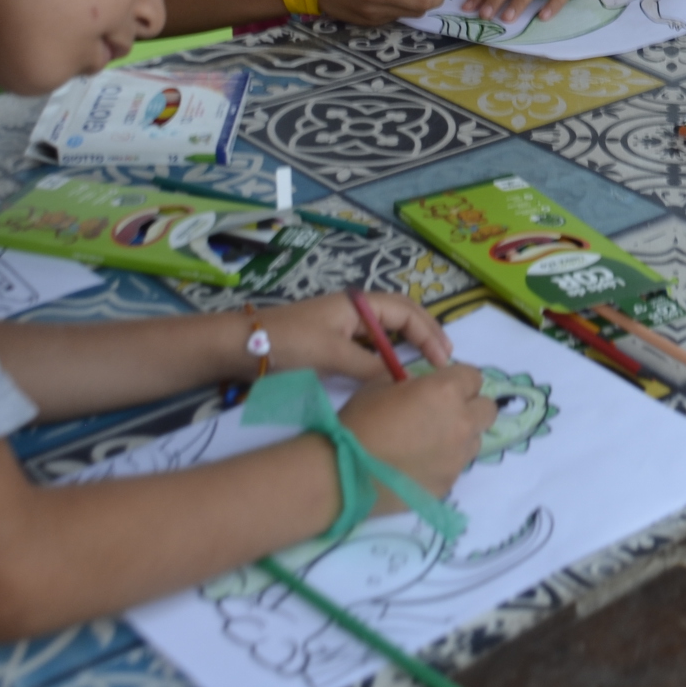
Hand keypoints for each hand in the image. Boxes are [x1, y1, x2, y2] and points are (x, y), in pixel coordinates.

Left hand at [256, 291, 455, 379]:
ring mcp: (342, 326)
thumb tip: (404, 381)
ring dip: (409, 345)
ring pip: (387, 332)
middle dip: (426, 334)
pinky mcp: (332, 343)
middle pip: (401, 317)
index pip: (406, 312)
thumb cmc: (288, 343)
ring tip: (428, 364)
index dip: (428, 334)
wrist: (241, 348)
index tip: (442, 360)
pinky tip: (394, 373)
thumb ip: (370, 367)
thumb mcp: (332, 354)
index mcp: (358, 304)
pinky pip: (371, 346)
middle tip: (445, 359)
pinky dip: (388, 356)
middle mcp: (354, 311)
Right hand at [339, 363, 497, 505]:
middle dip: (471, 407)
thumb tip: (420, 388)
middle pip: (487, 409)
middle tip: (444, 413)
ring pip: (475, 440)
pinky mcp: (449, 483)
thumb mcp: (381, 386)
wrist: (345, 471)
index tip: (443, 388)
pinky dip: (444, 462)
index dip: (458, 381)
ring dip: (461, 436)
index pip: (474, 377)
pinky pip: (456, 466)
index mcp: (446, 391)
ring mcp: (458, 456)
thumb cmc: (361, 421)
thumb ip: (411, 383)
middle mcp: (462, 422)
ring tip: (430, 442)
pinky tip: (418, 466)